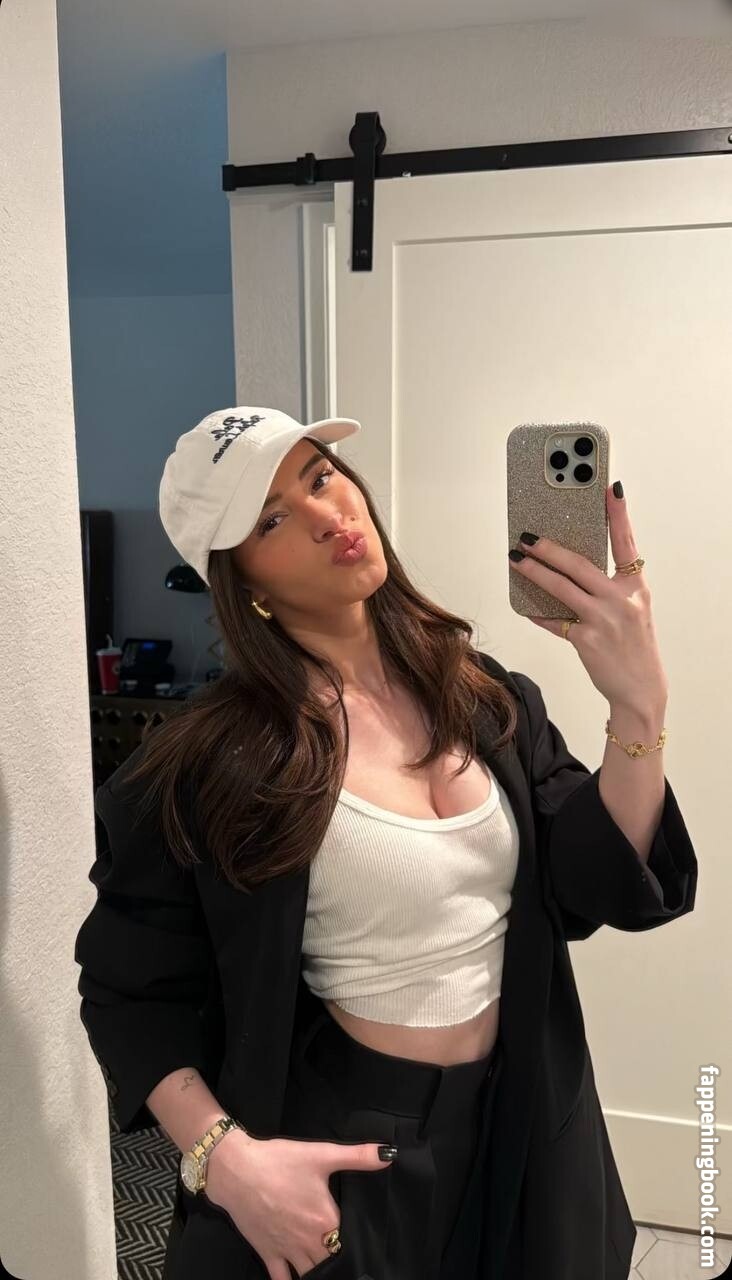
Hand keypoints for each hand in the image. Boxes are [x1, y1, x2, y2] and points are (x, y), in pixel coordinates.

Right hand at [203, 1128, 393, 1279]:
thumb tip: (389, 1155)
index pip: (350, 1242)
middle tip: (346, 1255)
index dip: (358, 1243)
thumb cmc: (281, 1161)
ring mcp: (287, 1251)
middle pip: (332, 1262)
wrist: (237, 1170)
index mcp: (326, 1221)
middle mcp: (309, 1242)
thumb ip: (358, 1156)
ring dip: (321, 1272)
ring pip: (311, 1274)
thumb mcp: (322, 1154)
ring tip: (329, 1268)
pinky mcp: (267, 1253)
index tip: (365, 1243)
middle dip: (339, 1259)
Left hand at [509, 482, 668, 710]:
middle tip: (527, 536)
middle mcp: (621, 599)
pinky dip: (539, 613)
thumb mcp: (633, 609)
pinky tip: (524, 604)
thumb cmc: (634, 645)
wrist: (641, 690)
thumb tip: (572, 565)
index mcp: (636, 586)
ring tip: (515, 559)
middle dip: (549, 548)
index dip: (619, 514)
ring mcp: (603, 620)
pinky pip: (555, 621)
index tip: (610, 487)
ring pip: (561, 588)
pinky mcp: (586, 640)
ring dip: (534, 572)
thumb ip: (610, 587)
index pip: (627, 542)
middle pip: (579, 564)